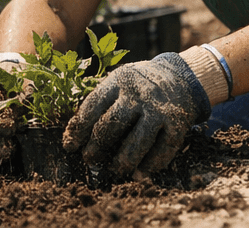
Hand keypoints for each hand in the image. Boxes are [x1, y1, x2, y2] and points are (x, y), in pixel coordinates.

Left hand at [64, 53, 210, 176]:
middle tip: (88, 159)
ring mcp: (159, 109)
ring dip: (123, 160)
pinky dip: (151, 165)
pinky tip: (139, 174)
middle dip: (97, 146)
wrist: (179, 75)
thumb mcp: (118, 81)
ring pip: (138, 140)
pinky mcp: (177, 123)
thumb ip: (101, 101)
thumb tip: (74, 131)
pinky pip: (163, 149)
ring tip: (114, 169)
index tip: (69, 146)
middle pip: (112, 124)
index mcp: (118, 81)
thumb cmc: (138, 83)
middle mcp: (138, 94)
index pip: (92, 106)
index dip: (78, 129)